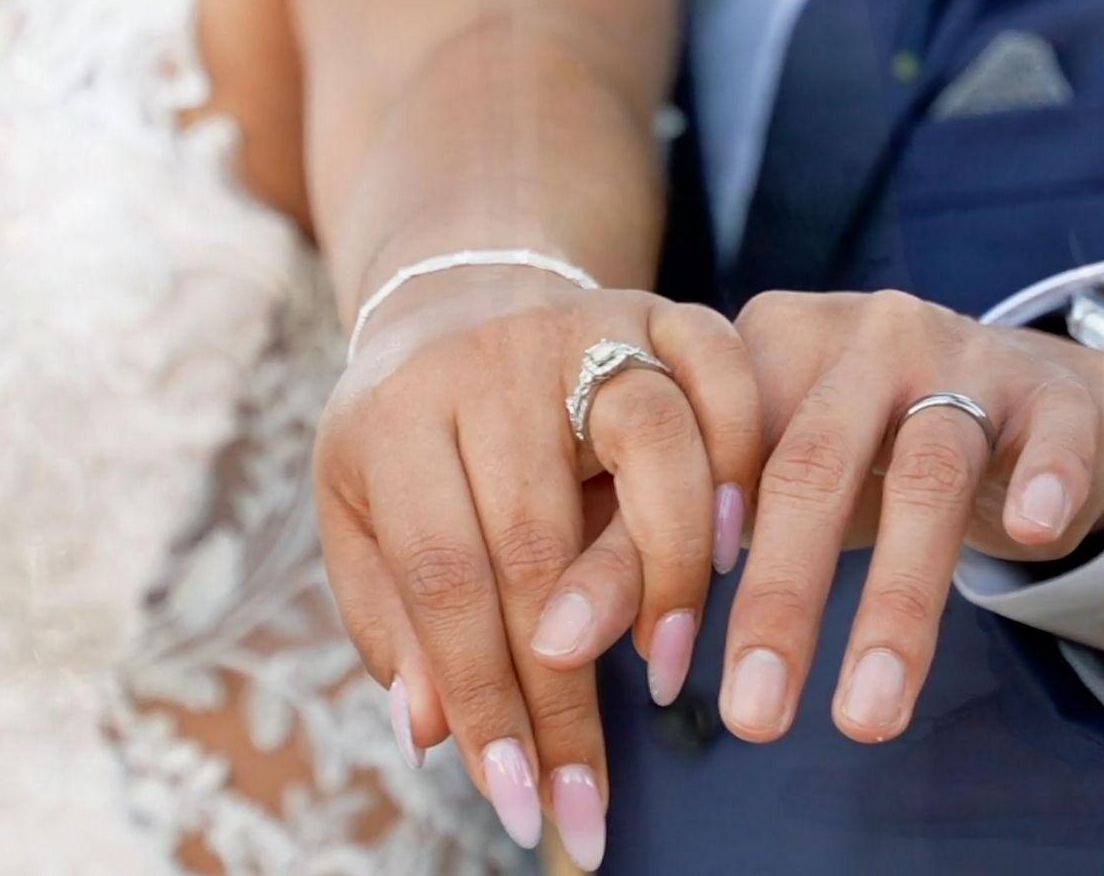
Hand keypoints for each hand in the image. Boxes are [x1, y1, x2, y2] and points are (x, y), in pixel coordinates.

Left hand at [313, 268, 760, 870]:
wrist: (458, 299)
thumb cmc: (407, 436)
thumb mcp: (363, 516)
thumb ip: (393, 619)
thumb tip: (431, 730)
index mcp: (396, 415)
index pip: (443, 576)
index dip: (483, 699)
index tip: (519, 803)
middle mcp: (489, 360)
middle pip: (539, 536)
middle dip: (569, 688)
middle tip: (591, 798)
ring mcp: (581, 324)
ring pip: (649, 439)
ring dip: (668, 571)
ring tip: (665, 674)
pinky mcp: (657, 308)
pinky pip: (722, 371)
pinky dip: (740, 458)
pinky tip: (733, 551)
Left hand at [527, 286, 1103, 745]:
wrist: (1025, 391)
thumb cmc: (858, 447)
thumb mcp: (760, 479)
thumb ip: (652, 550)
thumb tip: (543, 647)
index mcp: (765, 348)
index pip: (701, 452)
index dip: (658, 556)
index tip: (623, 661)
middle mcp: (858, 337)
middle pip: (807, 464)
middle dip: (778, 598)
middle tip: (750, 717)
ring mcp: (959, 358)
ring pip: (925, 467)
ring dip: (897, 600)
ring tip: (865, 717)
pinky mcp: (1048, 391)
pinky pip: (1049, 431)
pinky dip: (1041, 476)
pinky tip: (1031, 536)